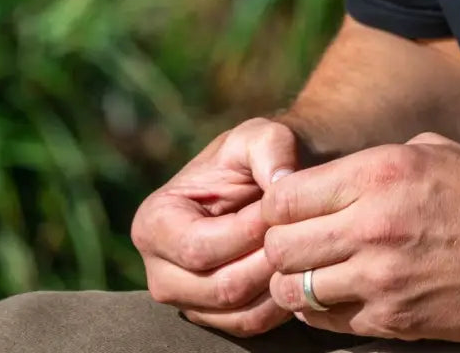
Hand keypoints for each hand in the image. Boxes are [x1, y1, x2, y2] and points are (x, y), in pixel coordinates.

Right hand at [132, 117, 301, 337]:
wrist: (271, 180)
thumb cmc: (260, 155)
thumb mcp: (262, 136)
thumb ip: (271, 148)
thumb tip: (281, 182)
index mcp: (155, 223)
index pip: (199, 247)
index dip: (247, 232)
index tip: (281, 210)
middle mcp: (161, 270)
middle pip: (218, 287)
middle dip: (267, 260)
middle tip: (302, 232)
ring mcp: (188, 299)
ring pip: (238, 311)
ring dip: (278, 282)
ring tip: (303, 247)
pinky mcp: (217, 317)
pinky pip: (252, 324)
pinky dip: (281, 302)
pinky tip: (302, 269)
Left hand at [262, 133, 459, 340]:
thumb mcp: (432, 152)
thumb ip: (374, 161)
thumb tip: (328, 178)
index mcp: (380, 174)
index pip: (285, 196)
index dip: (276, 202)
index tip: (290, 205)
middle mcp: (372, 227)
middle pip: (279, 245)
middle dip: (277, 242)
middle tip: (295, 239)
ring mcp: (381, 280)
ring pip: (293, 290)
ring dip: (294, 280)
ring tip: (314, 269)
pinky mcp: (392, 322)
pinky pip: (326, 322)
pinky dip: (321, 309)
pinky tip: (340, 291)